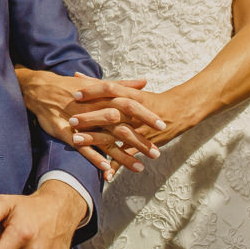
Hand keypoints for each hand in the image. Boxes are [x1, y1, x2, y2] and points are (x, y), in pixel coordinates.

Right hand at [18, 68, 155, 174]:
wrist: (40, 89)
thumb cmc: (70, 87)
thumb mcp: (96, 84)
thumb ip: (122, 85)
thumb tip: (144, 82)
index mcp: (102, 98)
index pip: (129, 106)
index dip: (145, 115)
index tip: (162, 125)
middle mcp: (93, 110)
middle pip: (120, 126)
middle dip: (139, 141)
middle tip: (156, 153)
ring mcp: (79, 123)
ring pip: (104, 140)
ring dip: (122, 155)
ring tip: (139, 167)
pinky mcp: (65, 132)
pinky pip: (81, 146)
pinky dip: (94, 157)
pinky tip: (107, 168)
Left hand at [69, 77, 196, 170]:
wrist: (178, 112)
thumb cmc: (147, 99)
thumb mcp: (127, 90)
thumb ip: (101, 84)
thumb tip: (77, 74)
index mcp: (130, 96)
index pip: (110, 89)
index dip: (93, 91)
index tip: (75, 94)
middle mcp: (134, 112)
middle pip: (110, 113)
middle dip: (90, 117)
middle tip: (71, 120)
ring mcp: (139, 129)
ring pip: (116, 135)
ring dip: (96, 140)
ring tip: (76, 142)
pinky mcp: (145, 144)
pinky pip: (129, 155)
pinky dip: (117, 166)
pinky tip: (104, 174)